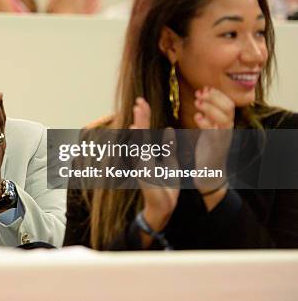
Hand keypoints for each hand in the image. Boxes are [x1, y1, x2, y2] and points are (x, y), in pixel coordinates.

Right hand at [130, 98, 178, 232]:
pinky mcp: (142, 171)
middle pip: (140, 132)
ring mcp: (141, 163)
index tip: (143, 103)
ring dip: (138, 124)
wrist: (164, 207)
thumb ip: (168, 147)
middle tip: (139, 100)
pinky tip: (136, 130)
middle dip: (140, 116)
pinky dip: (138, 140)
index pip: (146, 131)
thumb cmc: (165, 186)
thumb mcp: (171, 163)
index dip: (145, 117)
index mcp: (148, 153)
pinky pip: (140, 152)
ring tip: (138, 110)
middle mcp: (142, 156)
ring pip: (138, 140)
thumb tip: (169, 129)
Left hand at [193, 87, 233, 198]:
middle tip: (199, 93)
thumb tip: (202, 97)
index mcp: (226, 124)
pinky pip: (216, 134)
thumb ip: (209, 115)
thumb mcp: (209, 130)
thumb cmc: (208, 151)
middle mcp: (227, 130)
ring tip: (197, 103)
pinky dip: (207, 124)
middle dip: (214, 97)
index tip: (204, 87)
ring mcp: (224, 140)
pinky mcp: (217, 150)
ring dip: (211, 108)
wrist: (211, 175)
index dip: (217, 94)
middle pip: (229, 108)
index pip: (228, 103)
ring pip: (225, 119)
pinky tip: (197, 118)